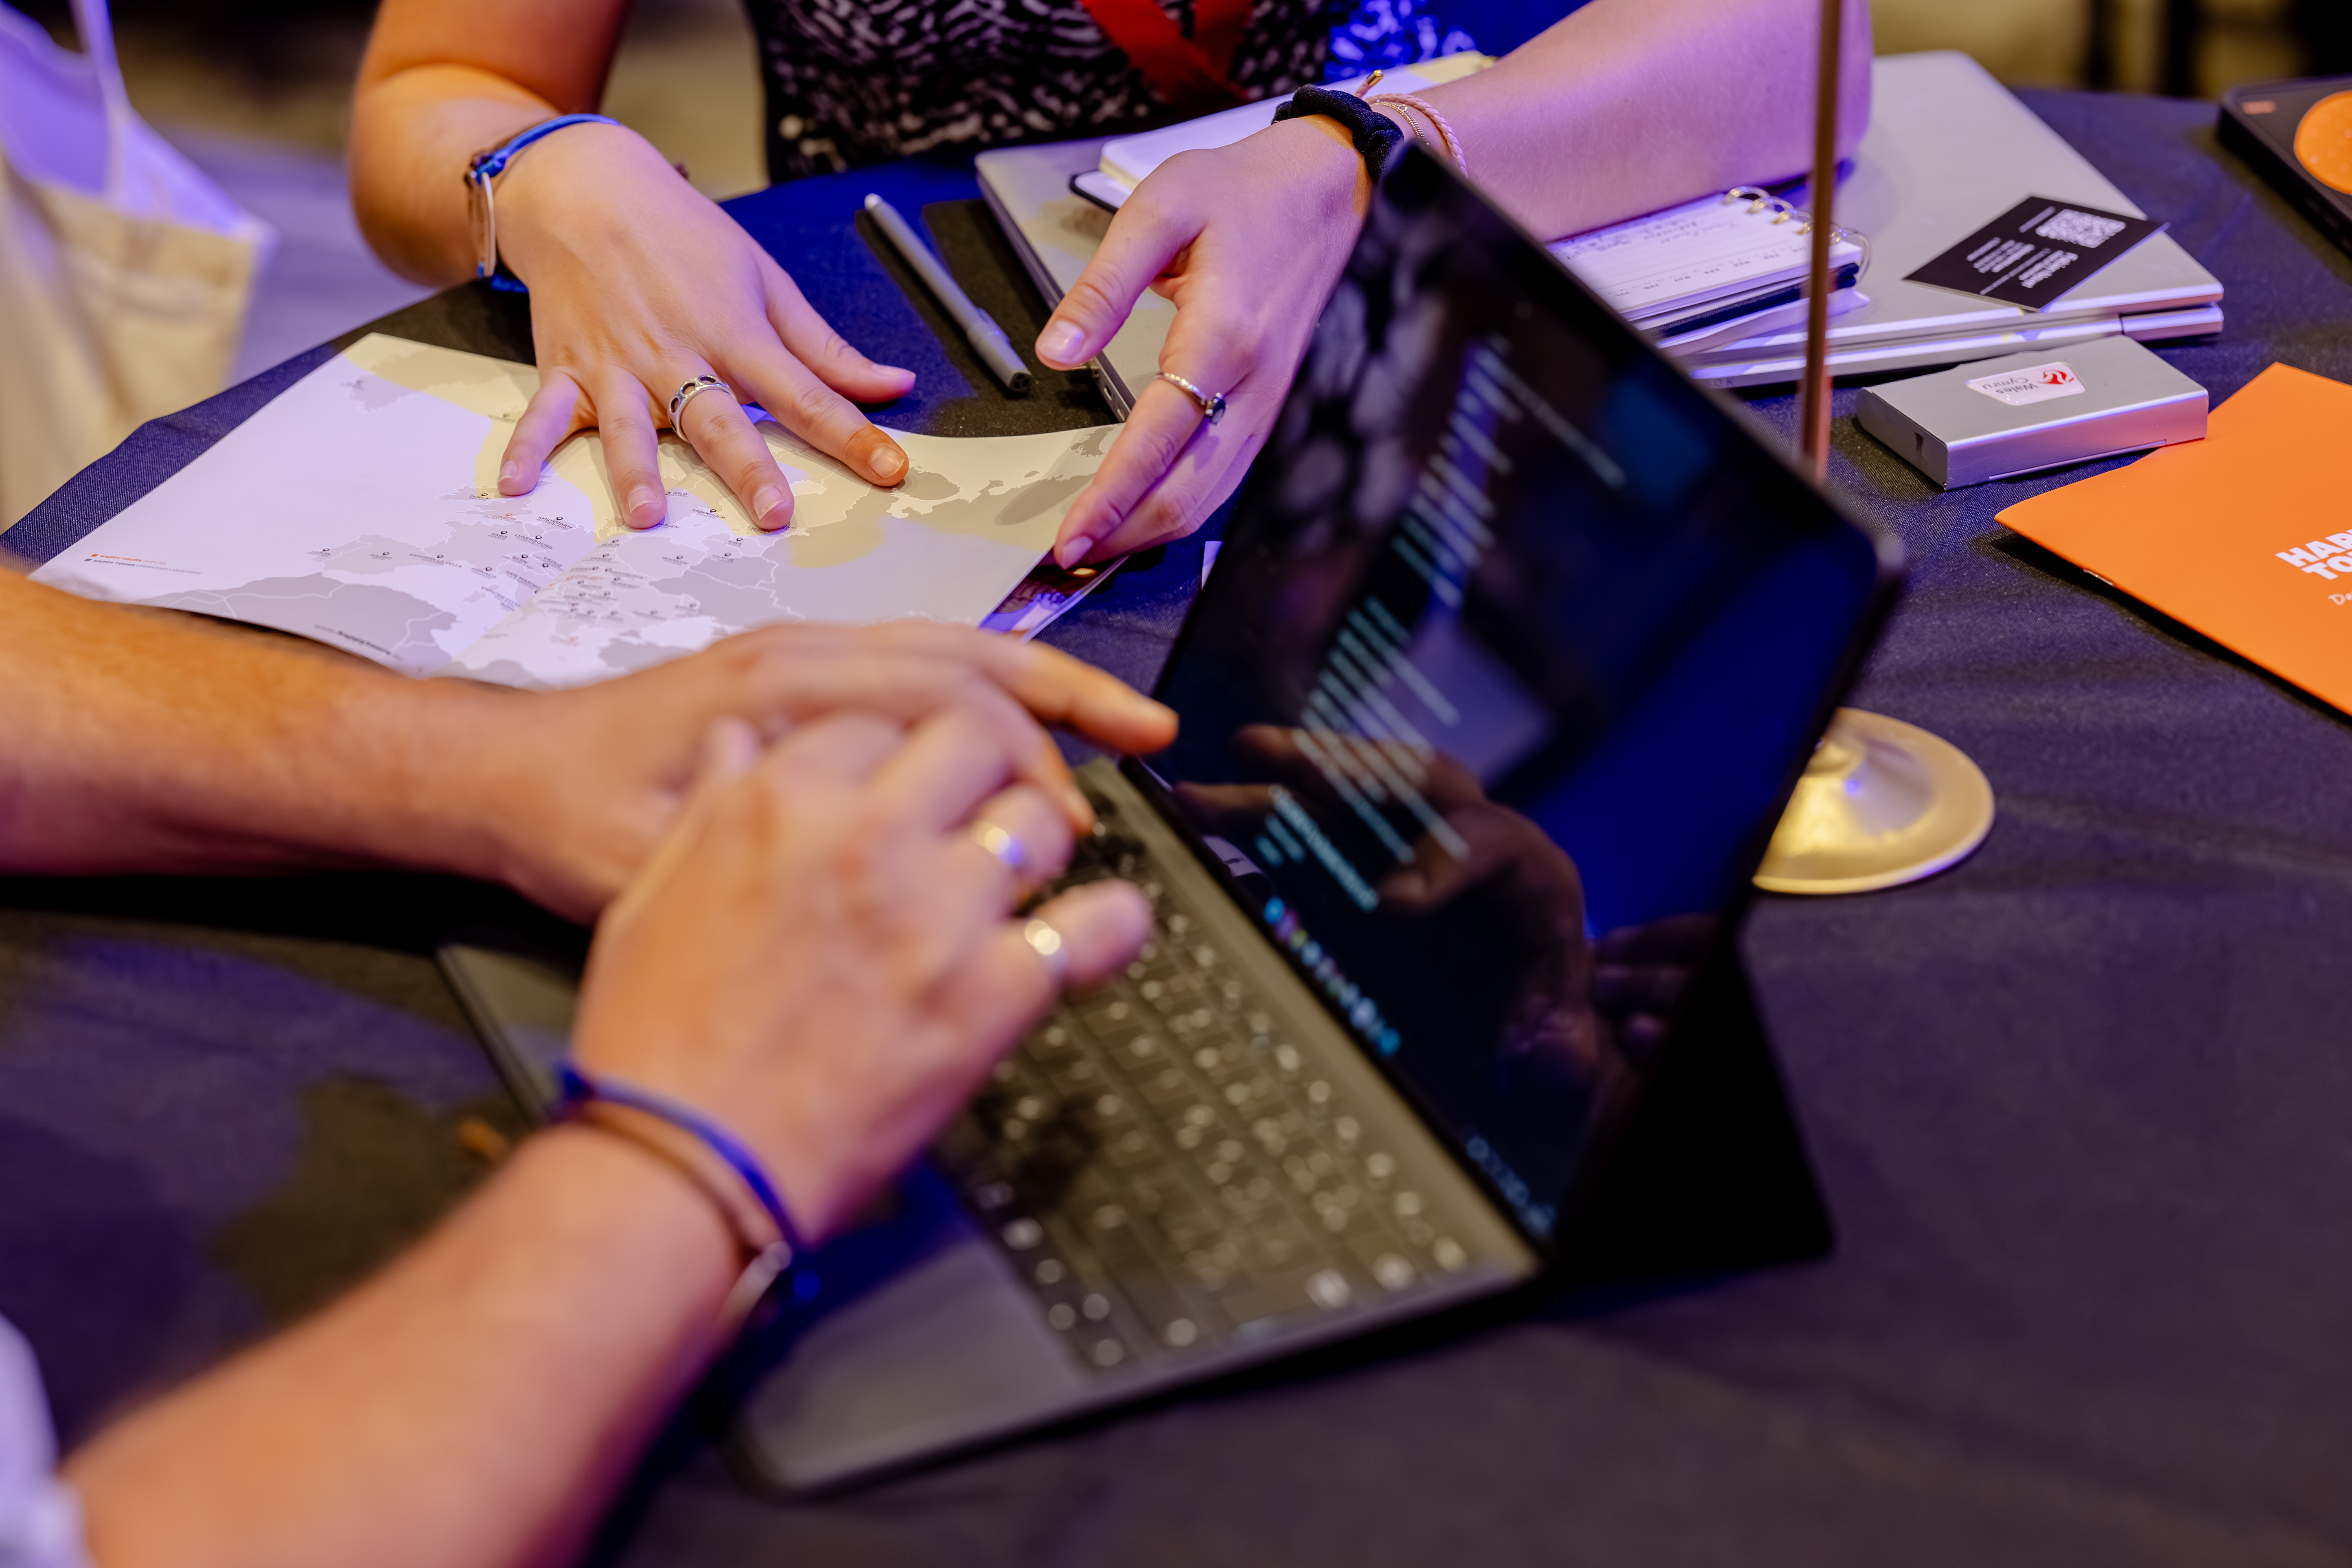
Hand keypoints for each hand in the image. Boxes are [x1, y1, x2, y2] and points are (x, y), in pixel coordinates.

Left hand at [444, 622, 1176, 920]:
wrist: (497, 777)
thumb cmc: (571, 823)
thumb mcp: (663, 863)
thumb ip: (769, 862)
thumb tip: (883, 885)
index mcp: (783, 691)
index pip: (944, 697)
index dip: (1027, 753)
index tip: (1076, 814)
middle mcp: (801, 656)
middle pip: (969, 652)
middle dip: (1070, 690)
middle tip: (1150, 732)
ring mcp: (798, 657)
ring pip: (948, 649)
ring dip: (1036, 684)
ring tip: (1113, 723)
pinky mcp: (790, 679)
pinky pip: (912, 664)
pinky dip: (981, 689)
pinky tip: (1014, 736)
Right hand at [491, 122, 915, 532]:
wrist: (587, 191)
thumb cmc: (683, 238)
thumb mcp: (767, 280)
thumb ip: (826, 350)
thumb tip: (893, 386)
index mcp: (736, 334)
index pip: (807, 394)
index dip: (854, 436)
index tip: (893, 471)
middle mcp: (677, 356)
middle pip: (718, 419)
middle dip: (746, 467)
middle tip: (771, 513)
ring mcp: (617, 367)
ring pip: (629, 426)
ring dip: (635, 471)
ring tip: (646, 516)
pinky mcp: (567, 370)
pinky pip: (543, 416)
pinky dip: (525, 449)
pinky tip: (514, 487)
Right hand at [572, 707, 1153, 1240]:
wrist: (686, 1166)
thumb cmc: (658, 1046)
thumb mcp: (651, 895)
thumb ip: (714, 805)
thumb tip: (745, 742)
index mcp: (782, 802)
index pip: (882, 718)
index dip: (902, 750)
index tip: (910, 781)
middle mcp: (868, 840)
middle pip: (977, 740)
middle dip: (987, 766)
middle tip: (986, 803)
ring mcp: (938, 916)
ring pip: (1041, 821)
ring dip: (1041, 839)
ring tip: (1026, 872)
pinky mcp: (991, 997)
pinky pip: (1093, 928)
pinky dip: (1110, 925)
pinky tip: (1101, 928)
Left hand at [1035, 116, 1371, 566]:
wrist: (1334, 185)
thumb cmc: (1248, 190)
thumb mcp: (1160, 206)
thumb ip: (1103, 286)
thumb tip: (1056, 353)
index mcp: (1223, 337)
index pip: (1156, 443)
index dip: (1110, 498)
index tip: (1068, 534)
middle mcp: (1256, 385)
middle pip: (1189, 492)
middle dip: (1127, 534)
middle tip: (1069, 555)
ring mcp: (1274, 403)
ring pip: (1214, 496)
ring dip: (1155, 529)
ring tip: (1100, 544)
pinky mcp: (1277, 405)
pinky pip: (1231, 474)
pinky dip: (1186, 504)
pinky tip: (1150, 509)